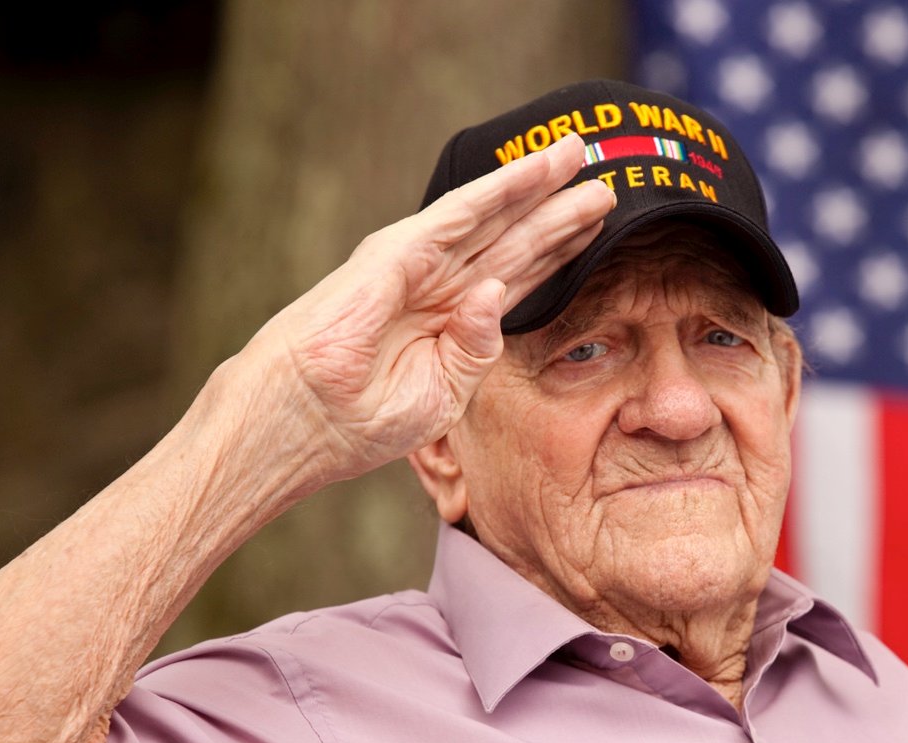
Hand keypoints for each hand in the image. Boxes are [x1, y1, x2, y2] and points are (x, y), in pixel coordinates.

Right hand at [235, 133, 611, 485]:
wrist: (300, 425)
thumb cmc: (359, 422)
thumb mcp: (441, 395)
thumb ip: (477, 349)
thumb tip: (497, 292)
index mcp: (452, 322)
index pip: (519, 276)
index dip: (559, 250)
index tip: (601, 228)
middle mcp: (440, 286)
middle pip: (514, 239)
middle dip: (559, 210)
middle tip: (607, 182)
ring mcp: (416, 266)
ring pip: (491, 216)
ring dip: (534, 184)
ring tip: (576, 153)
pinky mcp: (394, 255)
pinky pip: (454, 215)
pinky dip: (494, 190)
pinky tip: (530, 172)